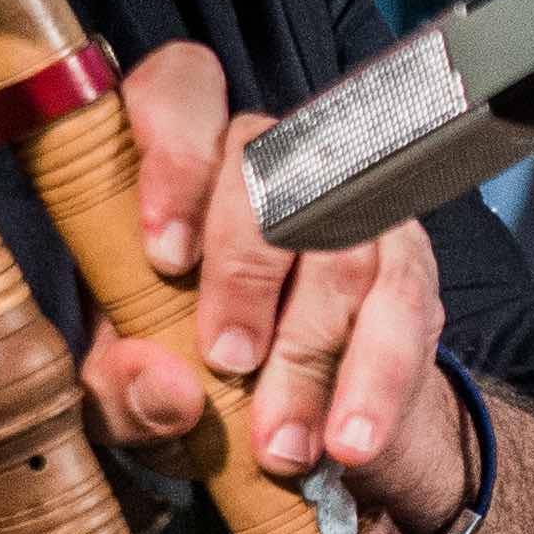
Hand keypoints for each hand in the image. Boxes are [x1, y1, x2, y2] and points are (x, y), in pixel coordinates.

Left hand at [77, 38, 464, 529]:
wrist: (314, 435)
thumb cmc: (197, 386)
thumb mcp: (135, 398)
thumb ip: (125, 393)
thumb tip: (164, 384)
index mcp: (186, 165)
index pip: (184, 92)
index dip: (175, 154)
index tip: (163, 252)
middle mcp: (274, 165)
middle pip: (268, 172)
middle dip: (245, 273)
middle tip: (227, 360)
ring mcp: (350, 210)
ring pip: (340, 243)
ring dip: (307, 353)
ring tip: (280, 441)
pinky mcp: (407, 268)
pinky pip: (404, 309)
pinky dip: (373, 382)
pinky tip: (347, 439)